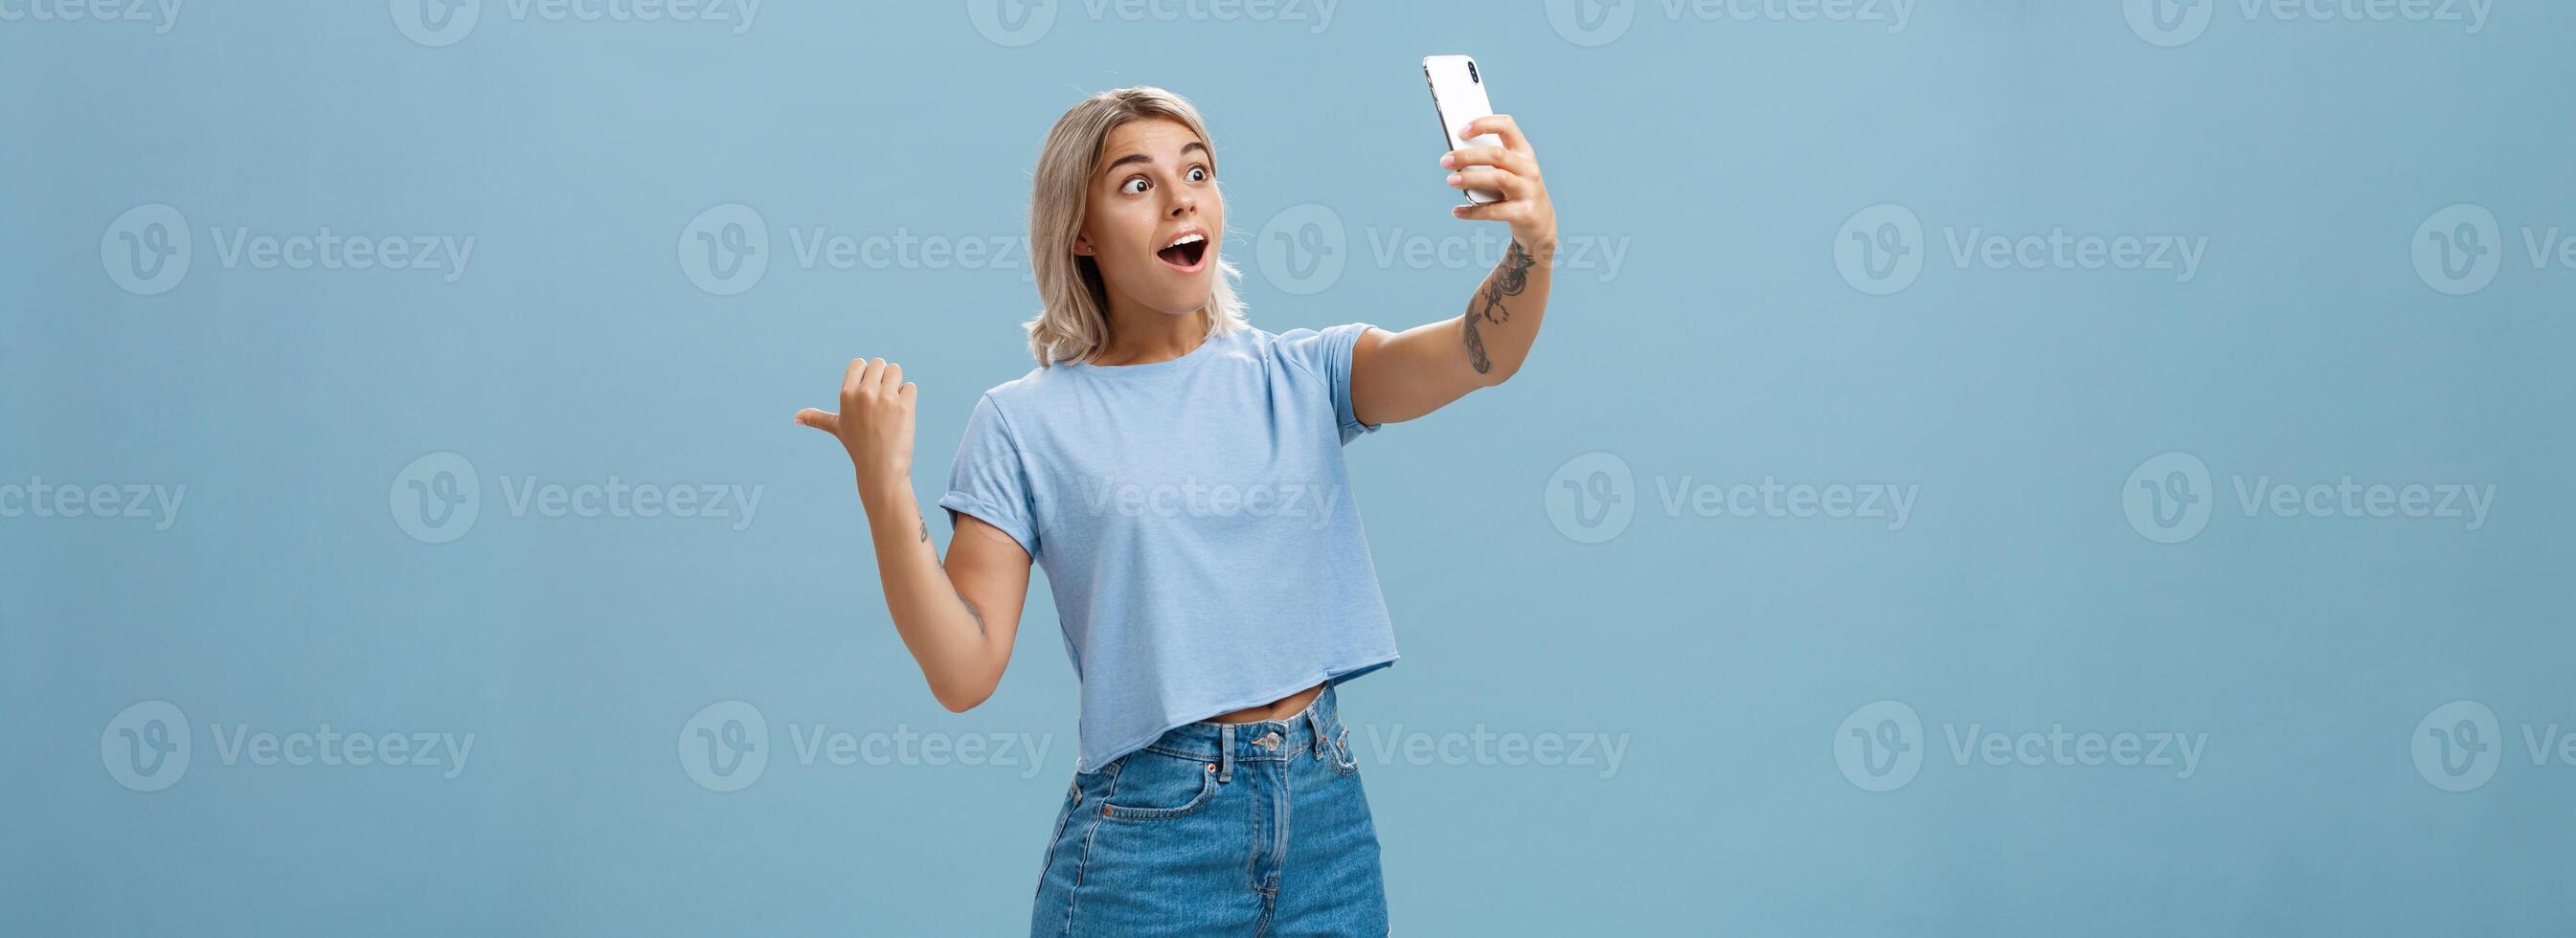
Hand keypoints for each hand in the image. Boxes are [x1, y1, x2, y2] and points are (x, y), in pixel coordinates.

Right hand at [794, 357, 915, 501]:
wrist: (881, 469)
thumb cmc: (859, 447)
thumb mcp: (838, 428)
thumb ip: (817, 418)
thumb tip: (795, 418)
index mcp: (846, 394)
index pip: (859, 363)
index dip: (866, 375)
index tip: (868, 393)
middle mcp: (864, 393)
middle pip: (879, 363)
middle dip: (883, 378)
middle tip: (881, 401)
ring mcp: (885, 399)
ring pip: (896, 371)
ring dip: (897, 385)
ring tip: (891, 406)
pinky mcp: (905, 406)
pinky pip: (910, 387)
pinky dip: (909, 398)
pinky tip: (901, 415)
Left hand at [1443, 115, 1556, 255]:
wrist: (1541, 222)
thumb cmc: (1515, 190)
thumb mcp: (1509, 171)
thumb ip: (1488, 162)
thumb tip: (1456, 158)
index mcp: (1524, 152)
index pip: (1506, 126)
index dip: (1483, 124)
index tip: (1461, 131)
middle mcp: (1528, 168)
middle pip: (1497, 154)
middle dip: (1468, 155)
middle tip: (1445, 160)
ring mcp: (1528, 190)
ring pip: (1498, 178)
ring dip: (1471, 178)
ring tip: (1450, 180)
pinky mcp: (1524, 213)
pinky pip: (1494, 211)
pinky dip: (1473, 211)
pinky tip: (1457, 211)